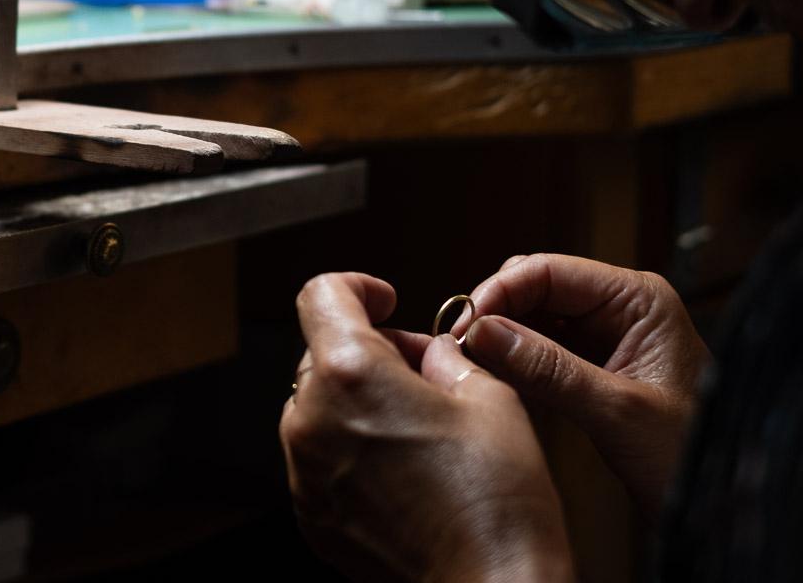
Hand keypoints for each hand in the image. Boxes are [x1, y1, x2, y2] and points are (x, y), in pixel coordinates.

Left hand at [281, 272, 574, 582]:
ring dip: (357, 400)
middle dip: (370, 349)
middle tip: (423, 370)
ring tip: (419, 425)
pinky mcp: (312, 514)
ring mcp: (306, 473)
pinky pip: (319, 458)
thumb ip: (446, 357)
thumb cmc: (496, 503)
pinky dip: (350, 448)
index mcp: (352, 376)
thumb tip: (430, 351)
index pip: (321, 295)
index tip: (383, 300)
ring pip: (318, 407)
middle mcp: (313, 421)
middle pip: (321, 352)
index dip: (356, 287)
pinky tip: (403, 466)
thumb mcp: (489, 397)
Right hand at [454, 254, 711, 520]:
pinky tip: (494, 376)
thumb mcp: (616, 411)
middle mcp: (619, 307)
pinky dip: (512, 359)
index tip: (465, 324)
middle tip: (462, 346)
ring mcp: (603, 335)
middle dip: (496, 310)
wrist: (715, 500)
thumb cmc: (689, 453)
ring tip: (472, 363)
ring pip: (530, 316)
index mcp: (638, 299)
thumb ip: (548, 369)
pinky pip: (537, 348)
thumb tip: (483, 333)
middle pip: (535, 285)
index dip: (501, 291)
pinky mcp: (590, 364)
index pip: (551, 270)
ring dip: (500, 335)